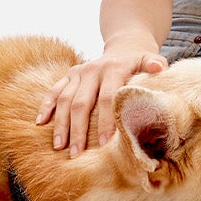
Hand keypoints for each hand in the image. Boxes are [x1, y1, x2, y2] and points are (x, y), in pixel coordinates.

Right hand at [35, 42, 167, 158]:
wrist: (125, 46)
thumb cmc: (140, 63)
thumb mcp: (150, 60)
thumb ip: (154, 64)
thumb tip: (160, 68)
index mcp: (113, 69)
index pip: (107, 99)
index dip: (105, 121)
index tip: (104, 145)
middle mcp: (93, 70)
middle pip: (81, 103)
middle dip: (78, 130)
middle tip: (76, 154)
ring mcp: (78, 72)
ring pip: (64, 99)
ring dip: (61, 124)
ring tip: (59, 146)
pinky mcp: (69, 75)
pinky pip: (54, 90)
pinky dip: (45, 106)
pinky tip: (40, 123)